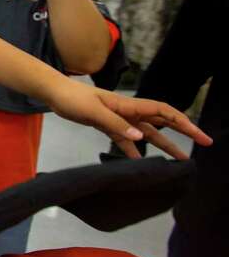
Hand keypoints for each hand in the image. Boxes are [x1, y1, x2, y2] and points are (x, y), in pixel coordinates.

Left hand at [47, 78, 211, 158]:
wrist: (55, 94)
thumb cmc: (73, 98)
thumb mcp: (94, 111)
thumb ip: (116, 125)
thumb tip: (139, 137)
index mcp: (129, 105)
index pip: (164, 112)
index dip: (184, 123)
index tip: (200, 136)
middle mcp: (129, 111)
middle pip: (162, 123)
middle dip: (183, 133)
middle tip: (202, 145)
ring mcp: (119, 119)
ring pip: (147, 133)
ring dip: (162, 145)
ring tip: (178, 161)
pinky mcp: (107, 126)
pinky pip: (126, 140)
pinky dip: (134, 150)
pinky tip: (141, 163)